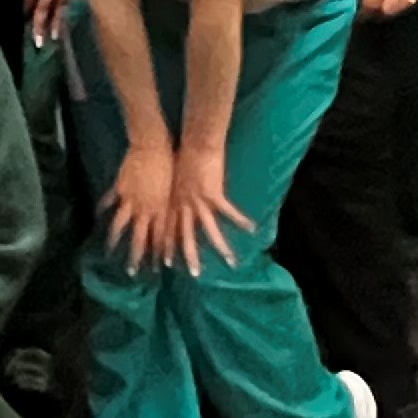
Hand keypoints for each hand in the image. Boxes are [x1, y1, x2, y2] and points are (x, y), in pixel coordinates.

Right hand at [101, 140, 176, 266]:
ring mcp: (130, 200)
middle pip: (140, 238)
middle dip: (136, 256)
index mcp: (162, 209)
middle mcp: (145, 209)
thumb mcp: (175, 189)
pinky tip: (97, 218)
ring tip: (108, 252)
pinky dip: (102, 210)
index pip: (161, 237)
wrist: (154, 146)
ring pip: (120, 225)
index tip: (159, 268)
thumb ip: (172, 206)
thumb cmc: (171, 164)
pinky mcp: (120, 188)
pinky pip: (109, 202)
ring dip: (114, 240)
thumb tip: (177, 220)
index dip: (160, 253)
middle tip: (132, 272)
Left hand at [169, 143, 250, 265]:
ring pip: (209, 231)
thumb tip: (171, 201)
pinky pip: (229, 212)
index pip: (168, 231)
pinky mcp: (213, 194)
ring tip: (231, 262)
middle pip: (186, 238)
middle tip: (194, 275)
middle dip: (189, 257)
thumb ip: (172, 193)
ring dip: (221, 248)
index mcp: (173, 203)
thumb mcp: (170, 178)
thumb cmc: (181, 156)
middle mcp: (184, 206)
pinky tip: (251, 230)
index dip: (167, 248)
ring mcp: (199, 202)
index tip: (165, 264)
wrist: (193, 143)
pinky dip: (241, 221)